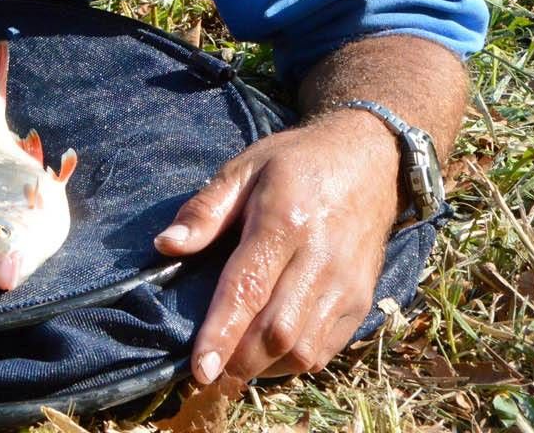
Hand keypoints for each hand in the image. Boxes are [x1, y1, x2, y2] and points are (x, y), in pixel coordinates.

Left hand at [155, 109, 399, 382]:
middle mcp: (320, 258)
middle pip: (277, 331)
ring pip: (303, 349)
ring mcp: (346, 284)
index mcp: (284, 221)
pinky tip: (269, 351)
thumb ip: (205, 209)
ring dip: (265, 366)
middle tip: (209, 371)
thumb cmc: (295, 164)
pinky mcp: (362, 300)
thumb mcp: (244, 169)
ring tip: (236, 361)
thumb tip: (165, 245)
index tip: (199, 369)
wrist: (368, 161)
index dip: (221, 333)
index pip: (248, 289)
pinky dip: (293, 361)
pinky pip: (325, 350)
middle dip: (239, 360)